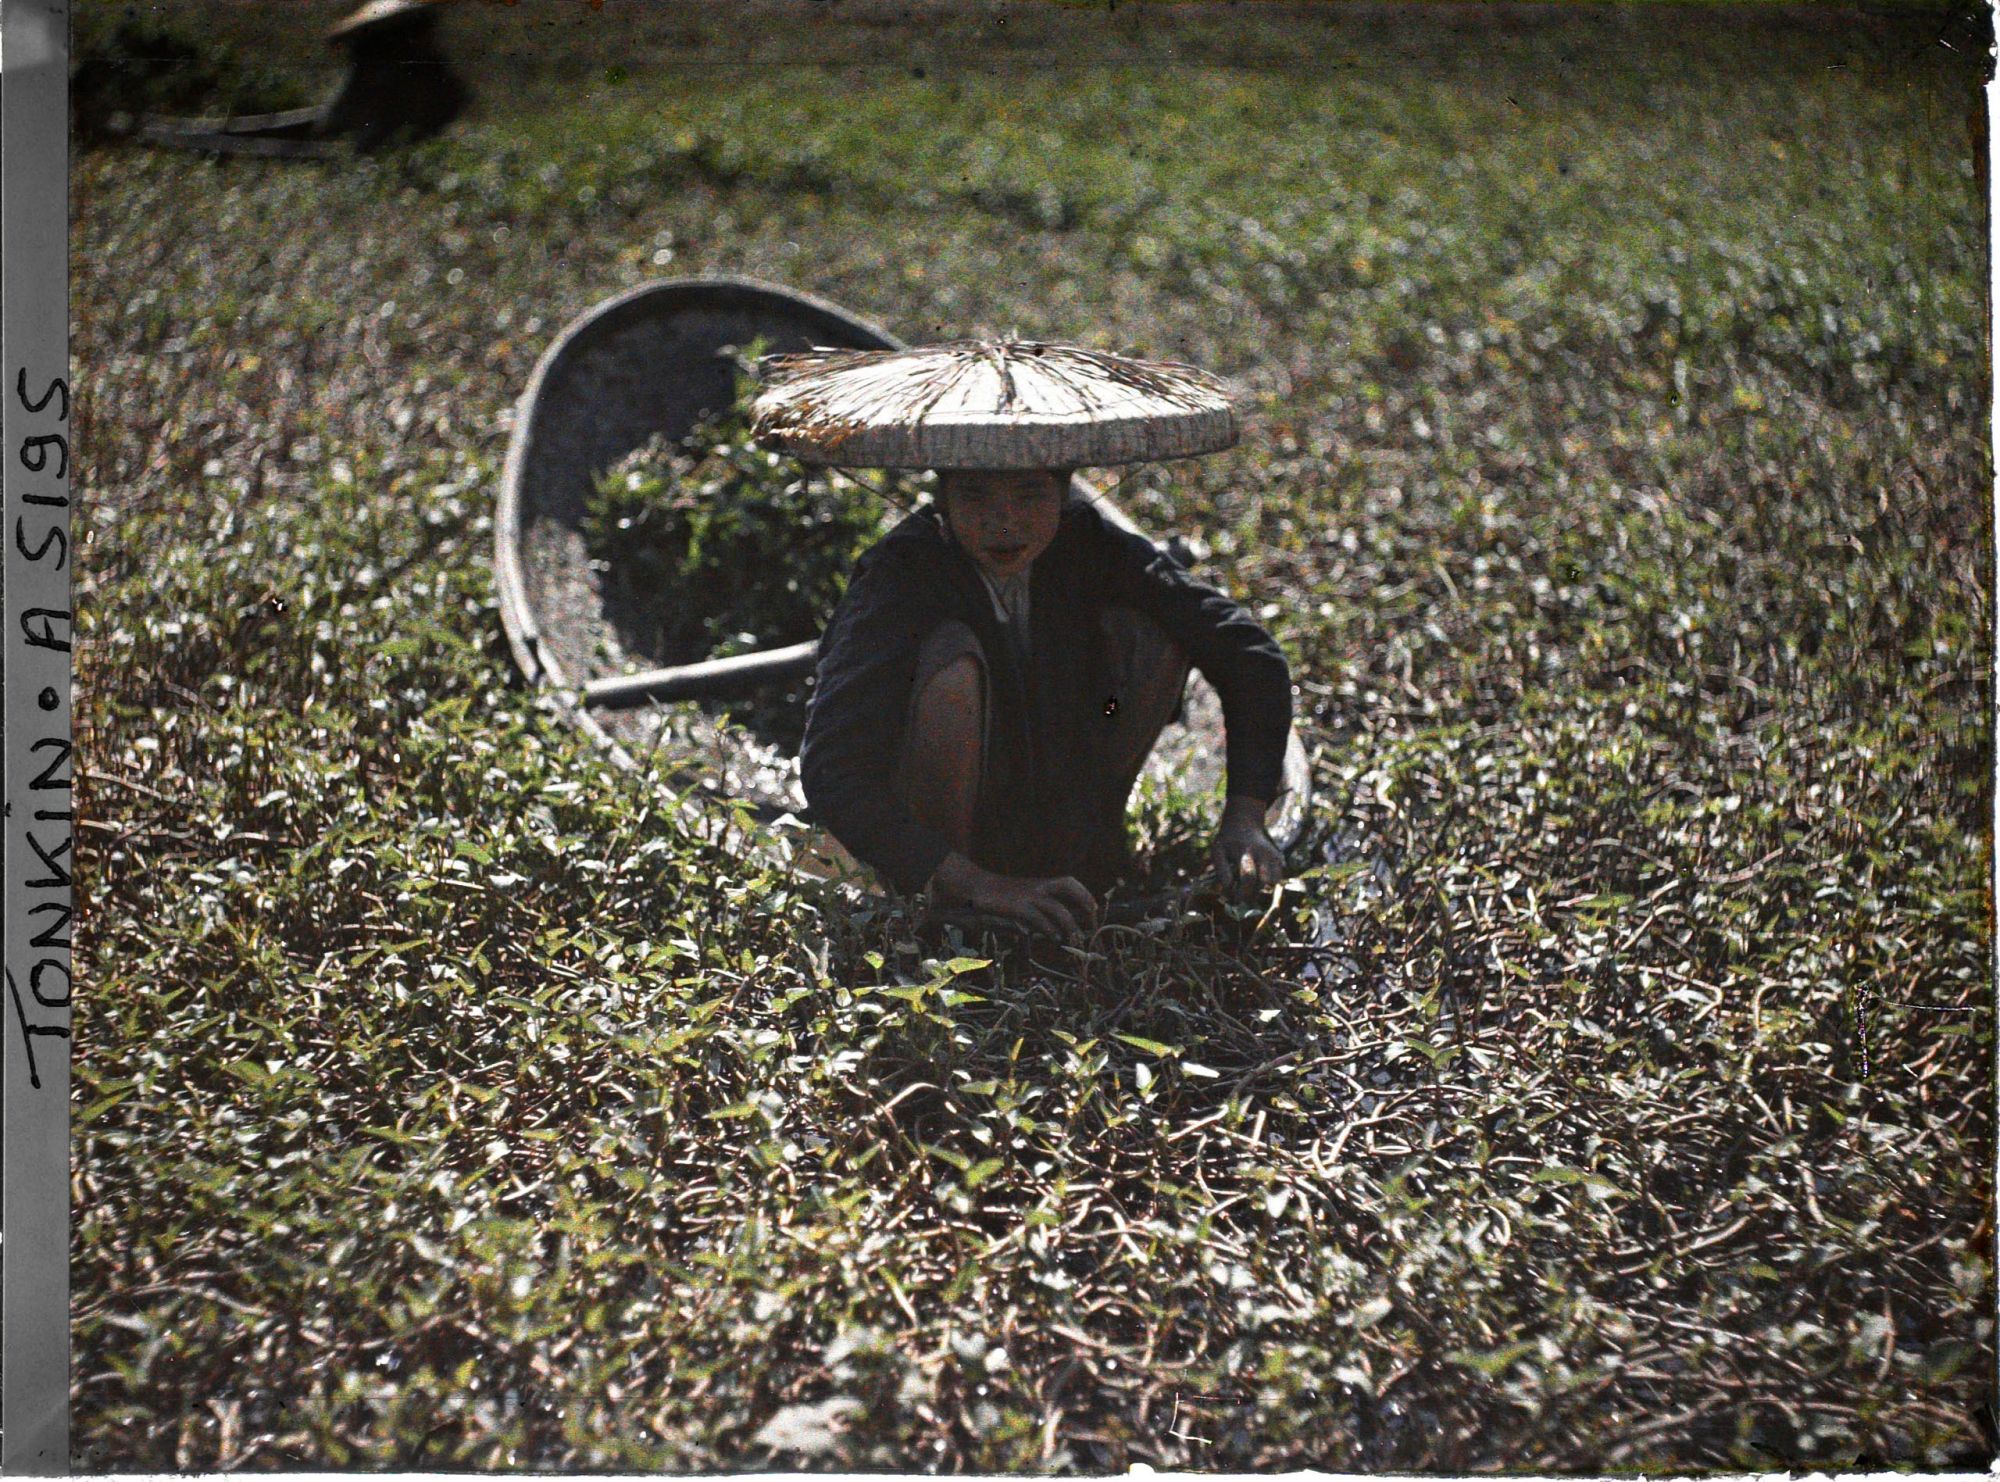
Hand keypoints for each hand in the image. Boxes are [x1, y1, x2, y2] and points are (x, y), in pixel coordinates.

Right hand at [929, 852, 1099, 938]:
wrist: (973, 886)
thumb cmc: (998, 897)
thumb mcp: (1021, 901)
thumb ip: (1037, 913)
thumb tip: (1053, 930)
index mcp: (1039, 884)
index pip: (1068, 883)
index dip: (1084, 894)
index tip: (1094, 908)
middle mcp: (1037, 886)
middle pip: (1068, 885)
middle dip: (1084, 900)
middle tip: (1092, 918)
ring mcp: (1027, 896)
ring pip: (1057, 908)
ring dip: (1069, 924)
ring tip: (1075, 938)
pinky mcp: (1017, 907)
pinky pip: (1038, 918)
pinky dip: (1049, 929)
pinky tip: (1053, 938)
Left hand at [1211, 794, 1284, 893]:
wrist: (1243, 824)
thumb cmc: (1227, 842)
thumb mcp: (1217, 850)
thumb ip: (1221, 870)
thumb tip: (1230, 888)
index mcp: (1245, 850)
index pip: (1248, 876)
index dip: (1240, 891)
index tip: (1230, 897)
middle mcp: (1262, 852)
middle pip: (1261, 882)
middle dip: (1249, 895)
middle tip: (1238, 899)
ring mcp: (1272, 855)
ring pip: (1270, 883)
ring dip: (1257, 890)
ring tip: (1246, 886)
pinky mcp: (1278, 858)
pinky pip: (1276, 880)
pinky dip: (1266, 885)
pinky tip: (1255, 879)